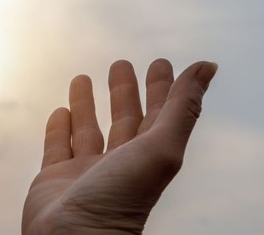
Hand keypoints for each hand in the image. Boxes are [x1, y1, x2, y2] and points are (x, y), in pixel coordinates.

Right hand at [22, 59, 217, 233]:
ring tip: (83, 77)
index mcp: (148, 158)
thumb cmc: (120, 200)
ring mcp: (86, 172)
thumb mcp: (160, 148)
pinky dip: (59, 128)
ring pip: (88, 130)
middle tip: (121, 64)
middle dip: (124, 91)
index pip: (160, 115)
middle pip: (124, 119)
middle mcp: (119, 164)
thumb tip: (209, 65)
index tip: (161, 63)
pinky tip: (61, 110)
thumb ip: (182, 108)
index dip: (163, 88)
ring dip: (87, 104)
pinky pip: (58, 147)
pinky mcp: (54, 179)